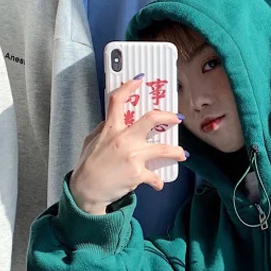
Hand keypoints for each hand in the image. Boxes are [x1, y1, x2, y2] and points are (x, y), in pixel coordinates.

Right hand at [69, 78, 186, 214]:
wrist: (87, 189)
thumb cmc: (89, 165)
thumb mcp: (92, 140)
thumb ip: (104, 128)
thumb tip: (114, 120)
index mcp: (111, 129)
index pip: (118, 101)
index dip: (129, 87)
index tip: (139, 81)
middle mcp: (124, 140)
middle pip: (151, 119)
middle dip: (168, 117)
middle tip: (177, 118)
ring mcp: (133, 156)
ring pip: (164, 149)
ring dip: (177, 151)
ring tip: (182, 154)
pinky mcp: (138, 174)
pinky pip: (155, 177)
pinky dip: (158, 182)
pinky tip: (158, 184)